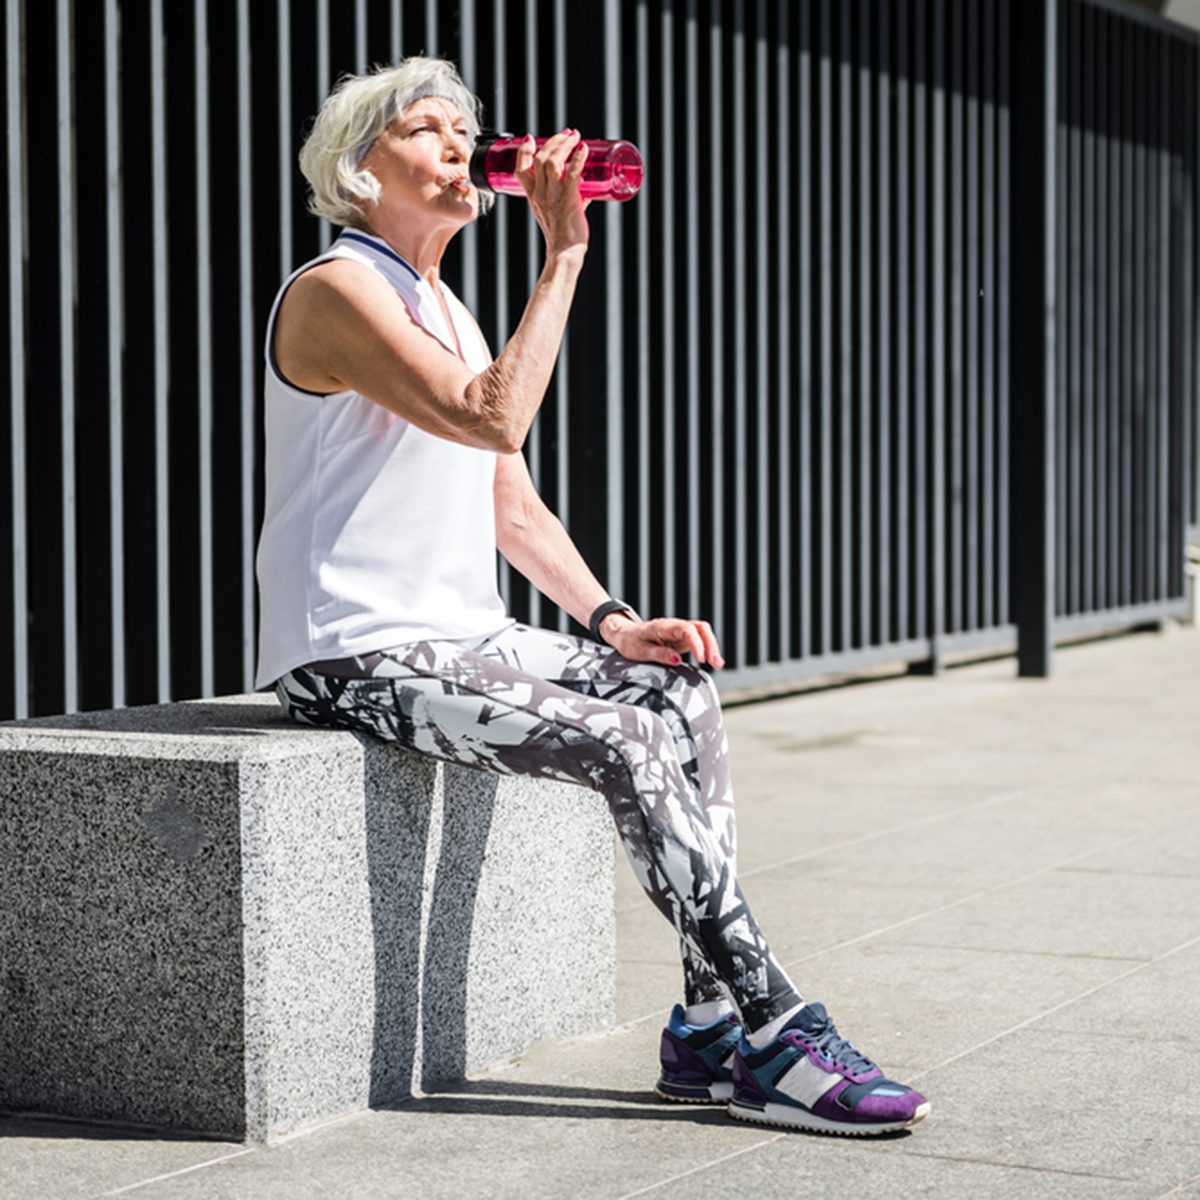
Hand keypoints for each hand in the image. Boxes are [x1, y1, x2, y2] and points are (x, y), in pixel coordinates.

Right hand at [515, 129, 589, 256]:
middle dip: (553, 141)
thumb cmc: (563, 239)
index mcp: (532, 197)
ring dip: (564, 145)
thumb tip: (587, 191)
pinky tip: (584, 149)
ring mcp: (553, 196)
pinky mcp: (568, 200)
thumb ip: (570, 199)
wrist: (564, 255)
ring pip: (552, 161)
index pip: (520, 168)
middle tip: (567, 134)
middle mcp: (539, 194)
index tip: (531, 139)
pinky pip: (572, 173)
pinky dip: (578, 158)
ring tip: (575, 137)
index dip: (523, 151)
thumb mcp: (557, 215)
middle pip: (539, 158)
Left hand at [600, 614, 725, 669]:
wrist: (624, 634)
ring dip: (712, 646)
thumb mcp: (638, 651)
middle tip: (716, 663)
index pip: (685, 630)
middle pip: (700, 628)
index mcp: (661, 627)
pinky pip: (700, 639)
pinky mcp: (682, 638)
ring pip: (702, 632)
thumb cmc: (630, 642)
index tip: (701, 659)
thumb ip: (658, 654)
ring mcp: (680, 631)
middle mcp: (674, 626)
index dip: (696, 643)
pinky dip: (708, 649)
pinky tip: (714, 661)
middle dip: (710, 644)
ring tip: (718, 664)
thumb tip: (677, 660)